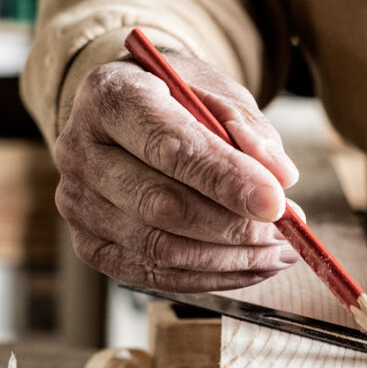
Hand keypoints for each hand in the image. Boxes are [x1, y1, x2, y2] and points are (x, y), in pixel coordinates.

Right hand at [54, 55, 299, 289]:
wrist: (126, 114)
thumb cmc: (175, 99)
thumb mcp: (215, 91)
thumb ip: (247, 128)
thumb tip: (281, 177)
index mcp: (111, 96)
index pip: (170, 147)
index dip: (227, 180)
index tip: (276, 202)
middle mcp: (81, 151)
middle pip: (162, 206)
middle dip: (234, 227)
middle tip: (288, 230)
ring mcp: (78, 203)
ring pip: (160, 248)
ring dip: (230, 259)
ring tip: (279, 251)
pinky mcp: (88, 243)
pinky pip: (154, 273)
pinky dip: (211, 276)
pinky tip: (250, 266)